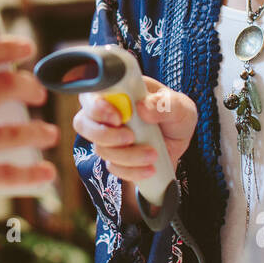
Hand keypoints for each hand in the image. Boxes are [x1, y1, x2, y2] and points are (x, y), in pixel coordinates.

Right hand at [0, 37, 57, 235]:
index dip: (5, 47)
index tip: (26, 47)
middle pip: (4, 84)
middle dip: (29, 86)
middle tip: (38, 93)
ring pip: (15, 131)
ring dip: (39, 131)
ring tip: (49, 133)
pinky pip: (8, 174)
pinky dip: (32, 175)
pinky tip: (46, 174)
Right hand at [72, 75, 195, 182]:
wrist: (180, 141)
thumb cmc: (176, 114)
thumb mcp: (180, 105)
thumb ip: (164, 104)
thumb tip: (143, 108)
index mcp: (118, 91)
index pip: (92, 94)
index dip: (96, 107)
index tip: (117, 117)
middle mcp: (107, 112)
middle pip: (83, 123)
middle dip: (104, 134)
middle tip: (130, 138)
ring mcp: (109, 136)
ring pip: (101, 149)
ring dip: (127, 156)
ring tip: (153, 154)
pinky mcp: (115, 157)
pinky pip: (113, 168)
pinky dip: (132, 171)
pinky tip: (150, 168)